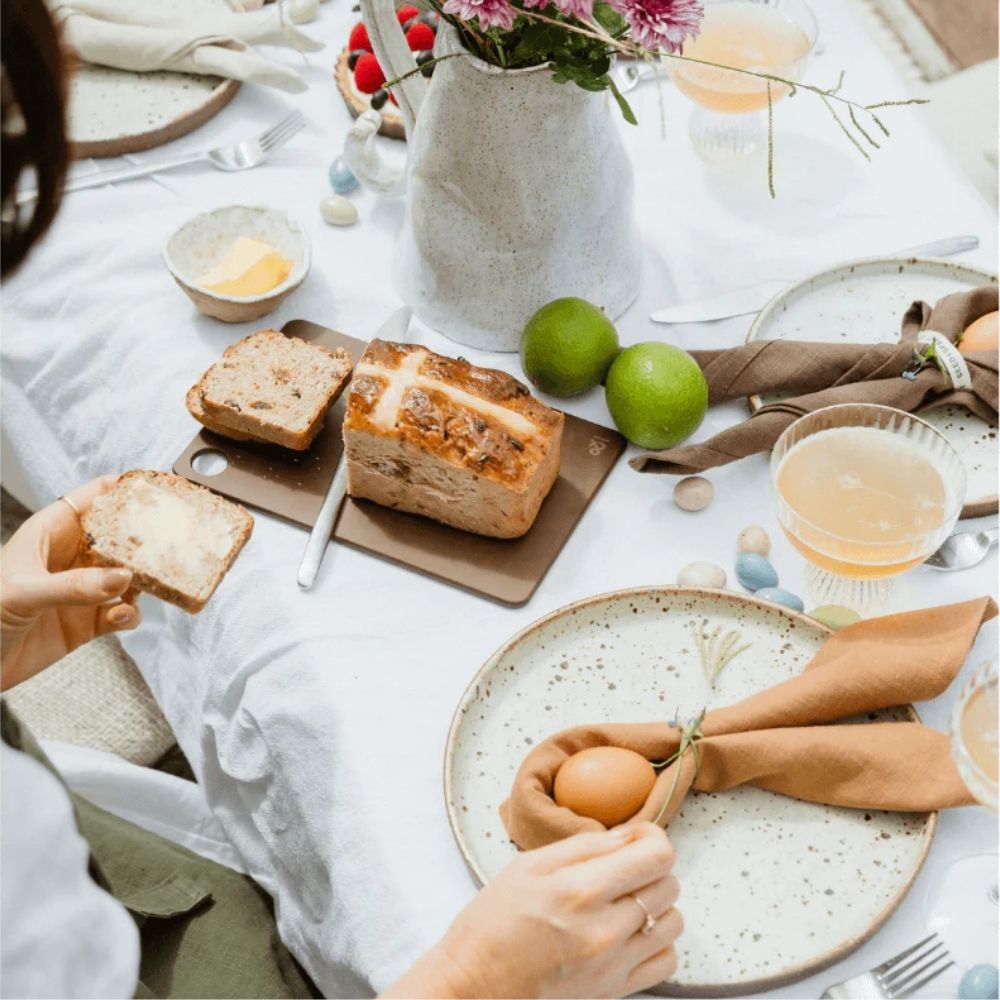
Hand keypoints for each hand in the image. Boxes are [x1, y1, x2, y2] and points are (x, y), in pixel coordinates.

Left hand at [1, 477, 139, 689]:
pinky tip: (122, 617)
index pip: (88, 501)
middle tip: (169, 541)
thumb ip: (73, 585)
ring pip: (126, 576)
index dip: (119, 490)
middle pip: (116, 538)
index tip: (153, 487)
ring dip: (142, 581)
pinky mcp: (87, 623)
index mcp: (47, 535)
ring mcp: (81, 591)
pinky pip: (120, 613)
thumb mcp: (23, 593)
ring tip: (148, 585)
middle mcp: (69, 559)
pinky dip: (129, 615)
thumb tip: (124, 578)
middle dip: (142, 539)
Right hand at [383, 823, 680, 998]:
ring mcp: (614, 964)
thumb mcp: (529, 865)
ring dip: (657, 904)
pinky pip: (666, 960)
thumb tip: (630, 835)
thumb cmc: (494, 921)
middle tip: (622, 868)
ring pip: (674, 922)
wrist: (476, 984)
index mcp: (580, 890)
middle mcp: (605, 929)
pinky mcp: (616, 990)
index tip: (637, 836)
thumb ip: (585, 846)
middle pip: (668, 884)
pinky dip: (657, 942)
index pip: (656, 856)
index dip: (652, 837)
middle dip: (651, 867)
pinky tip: (629, 931)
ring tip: (625, 900)